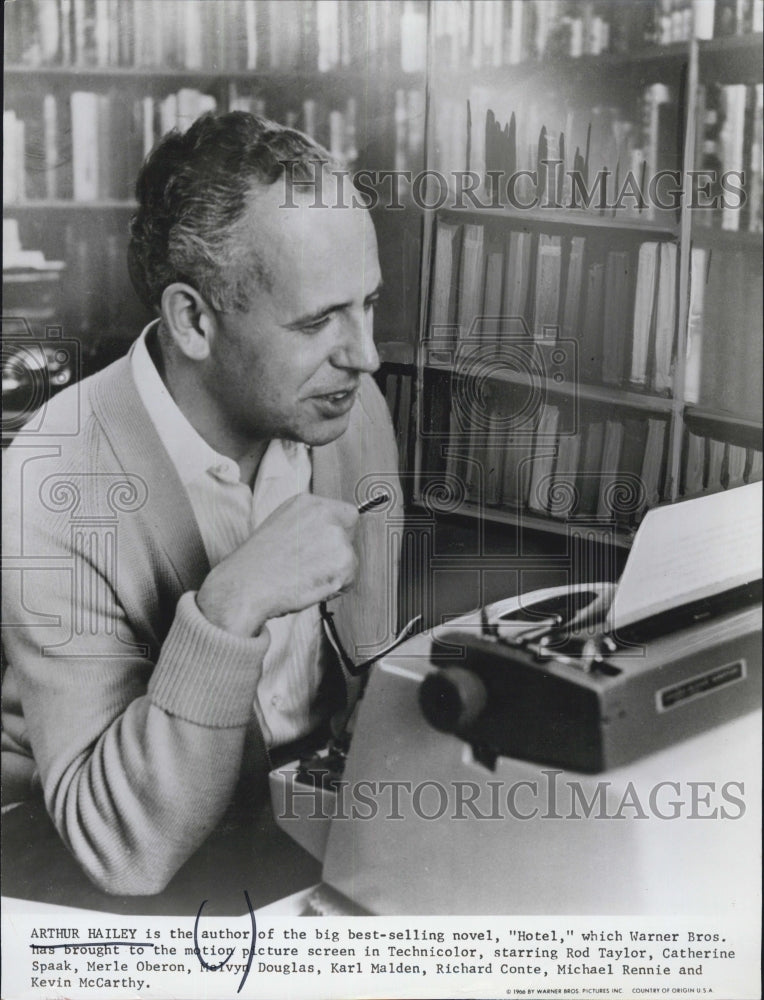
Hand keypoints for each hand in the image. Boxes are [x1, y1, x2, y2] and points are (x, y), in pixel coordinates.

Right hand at [196, 494, 358, 636]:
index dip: (339, 532)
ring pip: (350, 558)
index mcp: (307, 502)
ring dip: (335, 572)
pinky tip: (311, 585)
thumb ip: (307, 525)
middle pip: (350, 533)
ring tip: (306, 576)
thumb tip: (324, 535)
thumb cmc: (257, 564)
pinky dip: (336, 587)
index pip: (345, 513)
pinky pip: (350, 579)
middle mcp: (324, 513)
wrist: (248, 584)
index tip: (328, 546)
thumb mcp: (281, 526)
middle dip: (337, 552)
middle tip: (313, 566)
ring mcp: (336, 536)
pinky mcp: (344, 560)